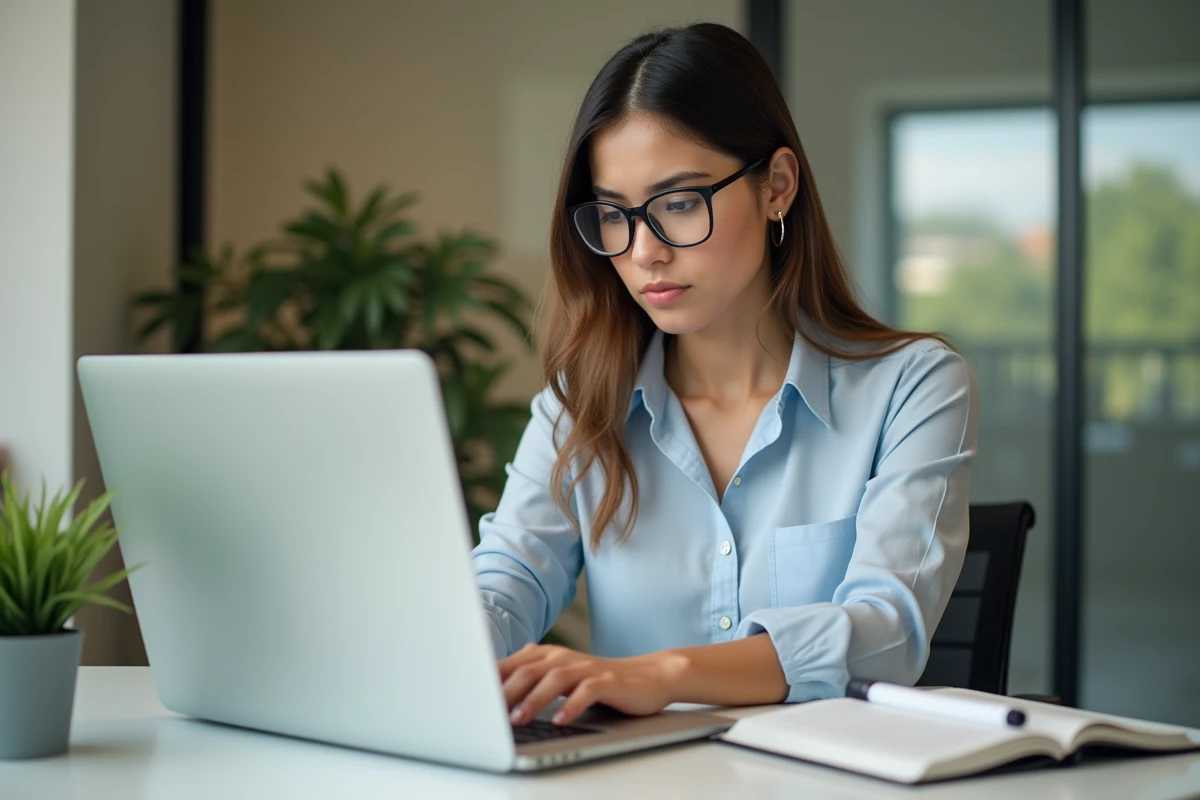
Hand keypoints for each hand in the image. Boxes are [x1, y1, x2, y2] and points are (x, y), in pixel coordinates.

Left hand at [499, 643, 680, 726]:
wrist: (648, 677)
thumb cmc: (597, 682)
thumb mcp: (559, 679)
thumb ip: (529, 680)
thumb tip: (491, 694)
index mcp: (547, 656)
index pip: (511, 665)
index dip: (488, 681)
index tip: (468, 698)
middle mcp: (563, 658)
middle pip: (528, 670)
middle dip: (505, 691)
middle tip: (485, 713)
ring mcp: (586, 668)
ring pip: (554, 679)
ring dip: (534, 699)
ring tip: (518, 719)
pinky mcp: (607, 682)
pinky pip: (586, 692)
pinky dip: (572, 706)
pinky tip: (561, 721)